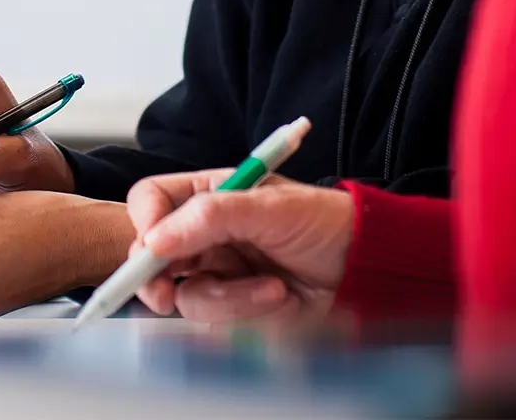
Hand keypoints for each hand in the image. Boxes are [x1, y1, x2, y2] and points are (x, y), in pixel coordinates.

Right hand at [126, 169, 354, 323]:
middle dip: (158, 279)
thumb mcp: (271, 208)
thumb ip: (210, 216)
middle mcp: (207, 234)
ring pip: (188, 297)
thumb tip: (156, 238)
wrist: (370, 271)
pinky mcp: (237, 307)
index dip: (145, 222)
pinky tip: (280, 299)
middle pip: (153, 258)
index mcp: (210, 194)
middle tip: (165, 293)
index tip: (152, 246)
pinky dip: (250, 314)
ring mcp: (220, 273)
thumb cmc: (330, 224)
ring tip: (273, 289)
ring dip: (230, 298)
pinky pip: (219, 322)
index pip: (152, 201)